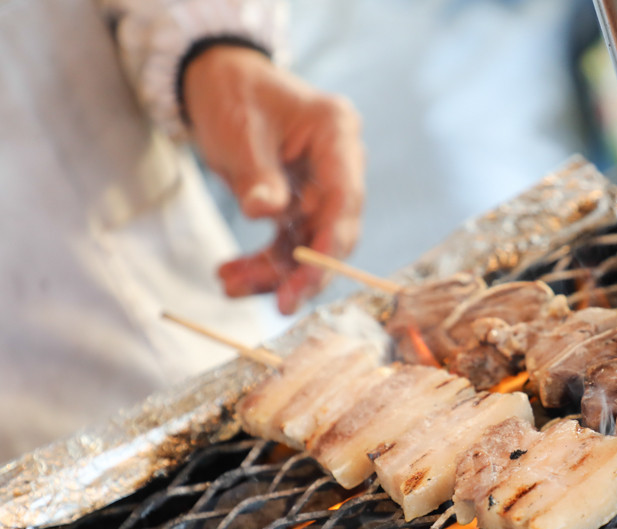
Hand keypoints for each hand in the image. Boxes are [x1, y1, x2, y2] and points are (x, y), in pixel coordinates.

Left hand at [182, 45, 364, 314]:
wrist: (217, 81)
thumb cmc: (233, 94)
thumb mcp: (240, 131)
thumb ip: (257, 175)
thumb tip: (265, 214)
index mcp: (337, 134)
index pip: (346, 197)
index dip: (331, 243)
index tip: (308, 278)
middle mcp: (338, 164)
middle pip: (334, 229)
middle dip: (306, 271)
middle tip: (281, 305)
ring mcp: (319, 186)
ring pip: (307, 244)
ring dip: (273, 273)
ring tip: (230, 286)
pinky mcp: (298, 203)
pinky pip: (286, 242)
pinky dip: (260, 263)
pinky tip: (230, 276)